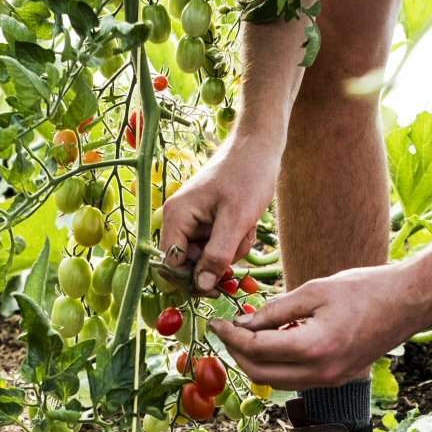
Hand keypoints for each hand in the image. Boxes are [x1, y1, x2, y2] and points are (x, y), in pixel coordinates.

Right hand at [159, 133, 280, 294]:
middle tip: (240, 242)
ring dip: (231, 249)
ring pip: (208, 254)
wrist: (260, 146)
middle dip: (219, 260)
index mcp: (176, 216)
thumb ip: (216, 255)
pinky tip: (247, 224)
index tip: (220, 283)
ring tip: (246, 227)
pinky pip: (217, 242)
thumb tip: (200, 286)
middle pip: (191, 262)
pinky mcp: (207, 218)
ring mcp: (193, 218)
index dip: (193, 279)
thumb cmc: (247, 176)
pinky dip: (234, 239)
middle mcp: (178, 218)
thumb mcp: (236, 220)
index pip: (171, 265)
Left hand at [209, 262, 431, 389]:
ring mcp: (331, 380)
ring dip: (256, 362)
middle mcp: (321, 373)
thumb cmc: (365, 288)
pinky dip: (279, 365)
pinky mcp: (338, 379)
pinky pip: (297, 379)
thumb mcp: (314, 290)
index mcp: (314, 348)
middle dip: (237, 354)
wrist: (408, 302)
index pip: (256, 349)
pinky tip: (275, 341)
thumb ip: (275, 310)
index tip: (216, 322)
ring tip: (246, 335)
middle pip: (261, 374)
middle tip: (226, 331)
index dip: (230, 336)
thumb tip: (244, 323)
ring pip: (277, 382)